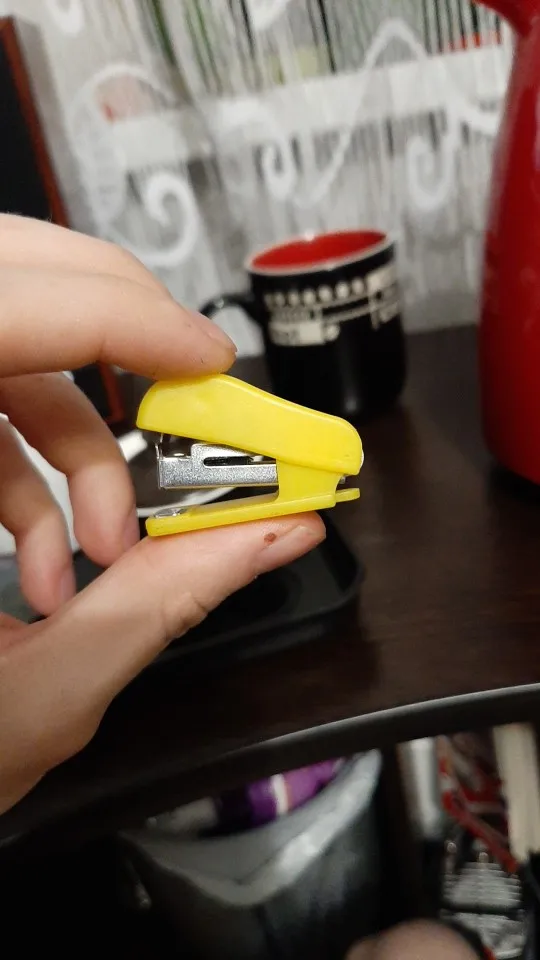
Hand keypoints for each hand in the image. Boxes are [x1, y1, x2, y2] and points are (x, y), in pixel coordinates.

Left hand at [0, 215, 323, 814]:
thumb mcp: (42, 698)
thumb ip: (161, 603)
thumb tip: (271, 534)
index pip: (10, 314)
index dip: (118, 317)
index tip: (208, 363)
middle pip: (15, 287)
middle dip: (115, 339)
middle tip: (186, 408)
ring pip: (10, 351)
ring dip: (79, 447)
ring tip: (104, 555)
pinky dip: (35, 477)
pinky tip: (49, 568)